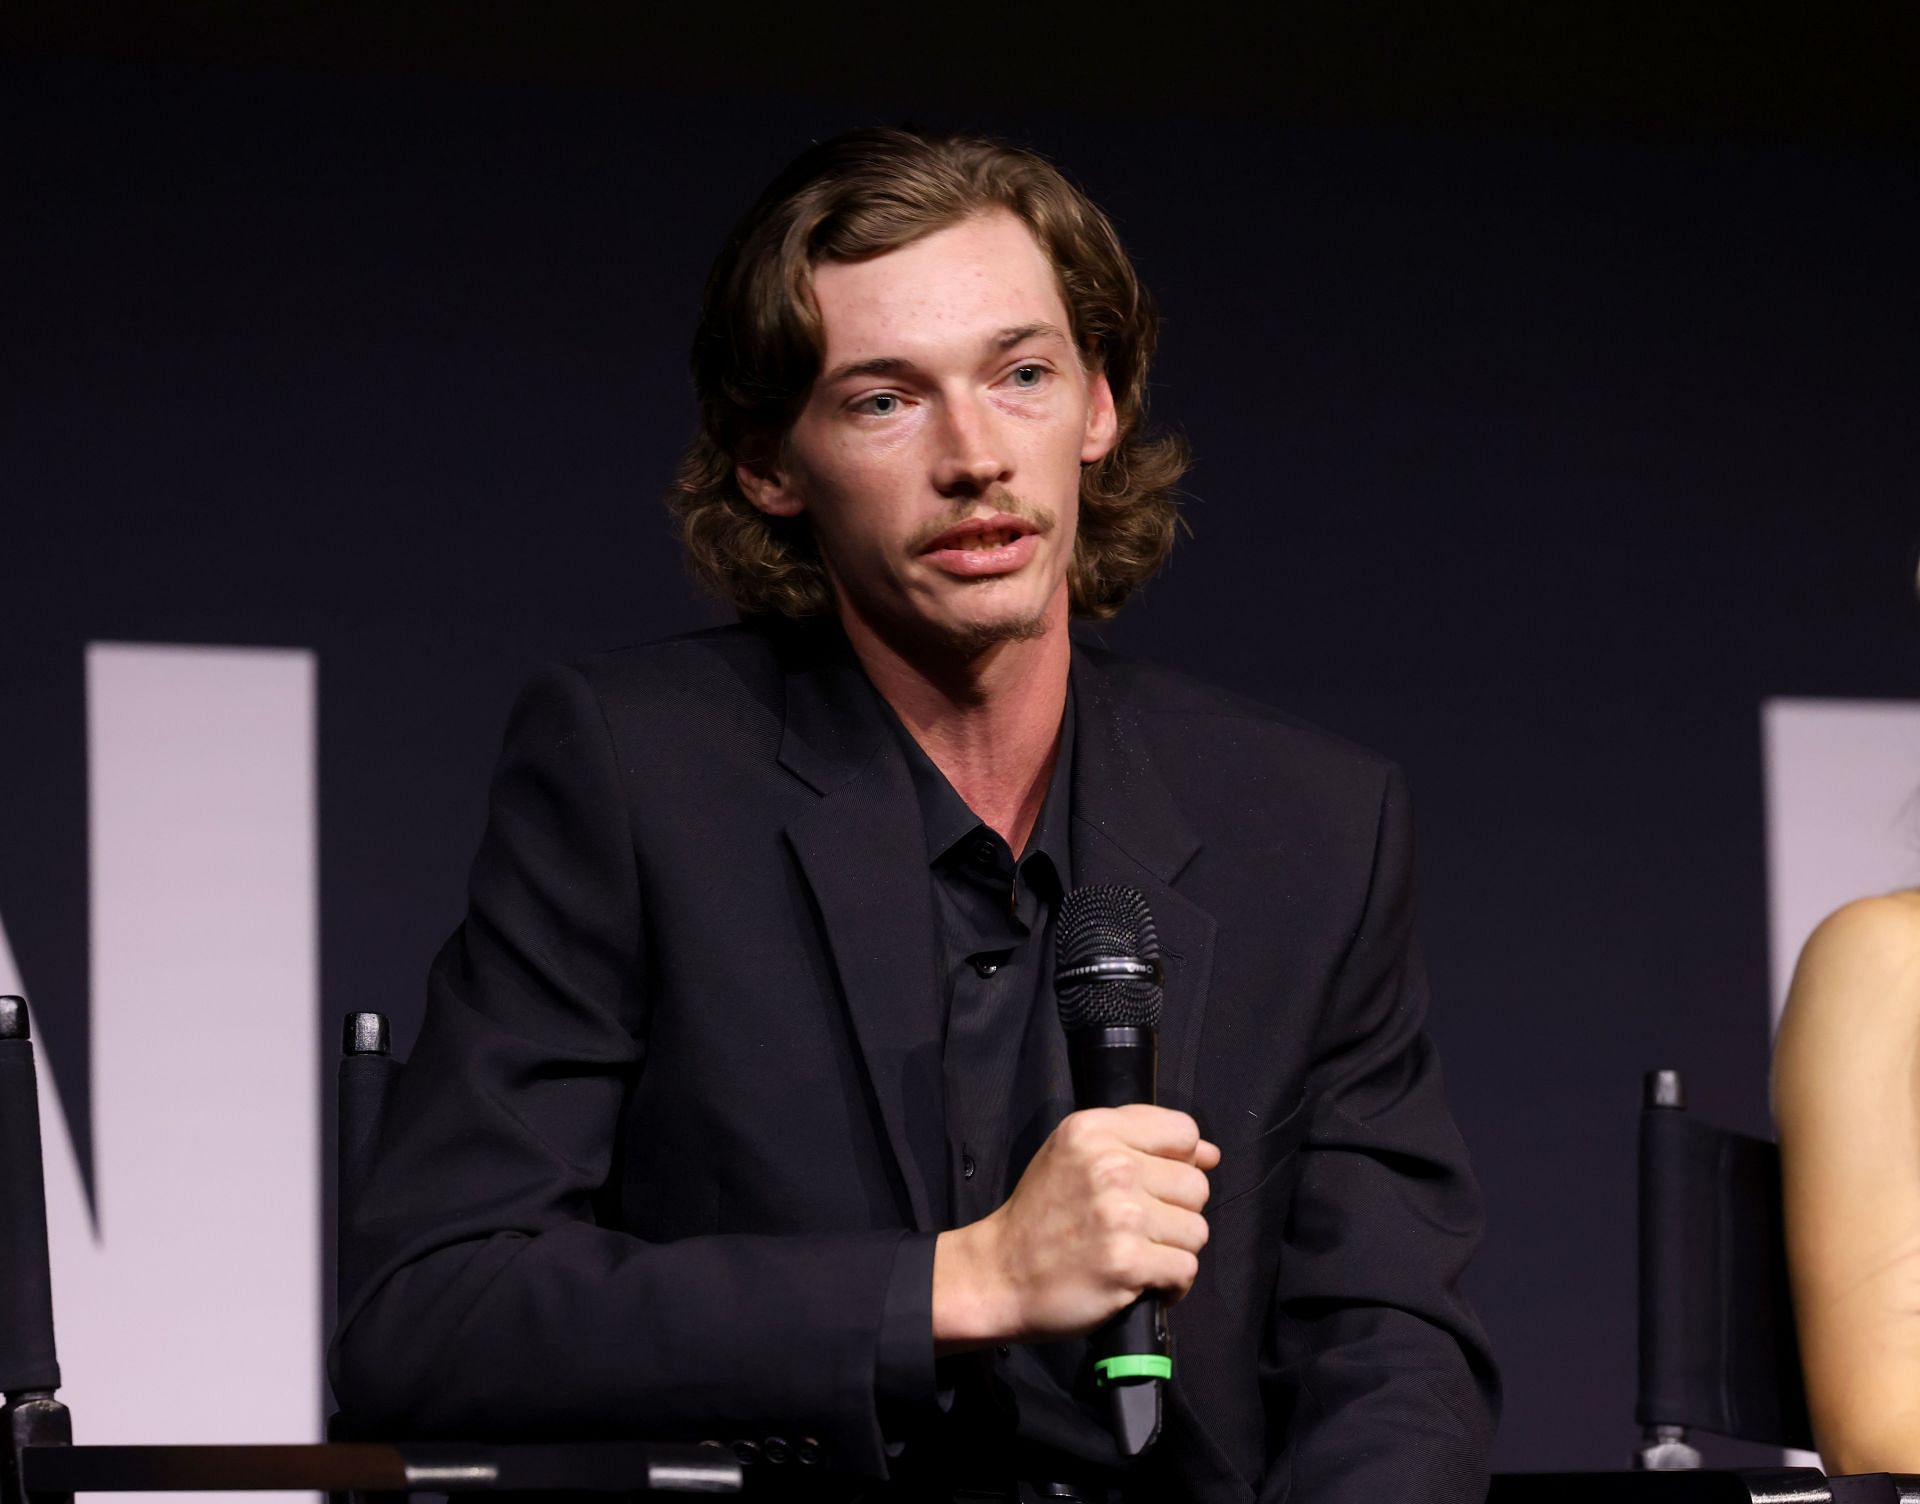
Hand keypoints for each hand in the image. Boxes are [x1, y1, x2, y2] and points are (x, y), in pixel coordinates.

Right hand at [932, 1105, 1218, 1350]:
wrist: (999, 1273)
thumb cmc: (1040, 1214)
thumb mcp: (1073, 1153)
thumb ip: (1140, 1140)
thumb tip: (1210, 1154)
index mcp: (1094, 1129)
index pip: (1183, 1132)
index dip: (1179, 1161)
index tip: (1154, 1184)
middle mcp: (1109, 1165)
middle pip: (1196, 1185)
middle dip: (1175, 1211)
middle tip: (1137, 1227)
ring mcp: (1120, 1215)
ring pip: (1197, 1230)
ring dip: (1173, 1250)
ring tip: (1137, 1253)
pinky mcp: (1127, 1262)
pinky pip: (1186, 1269)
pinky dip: (1171, 1284)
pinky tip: (1141, 1280)